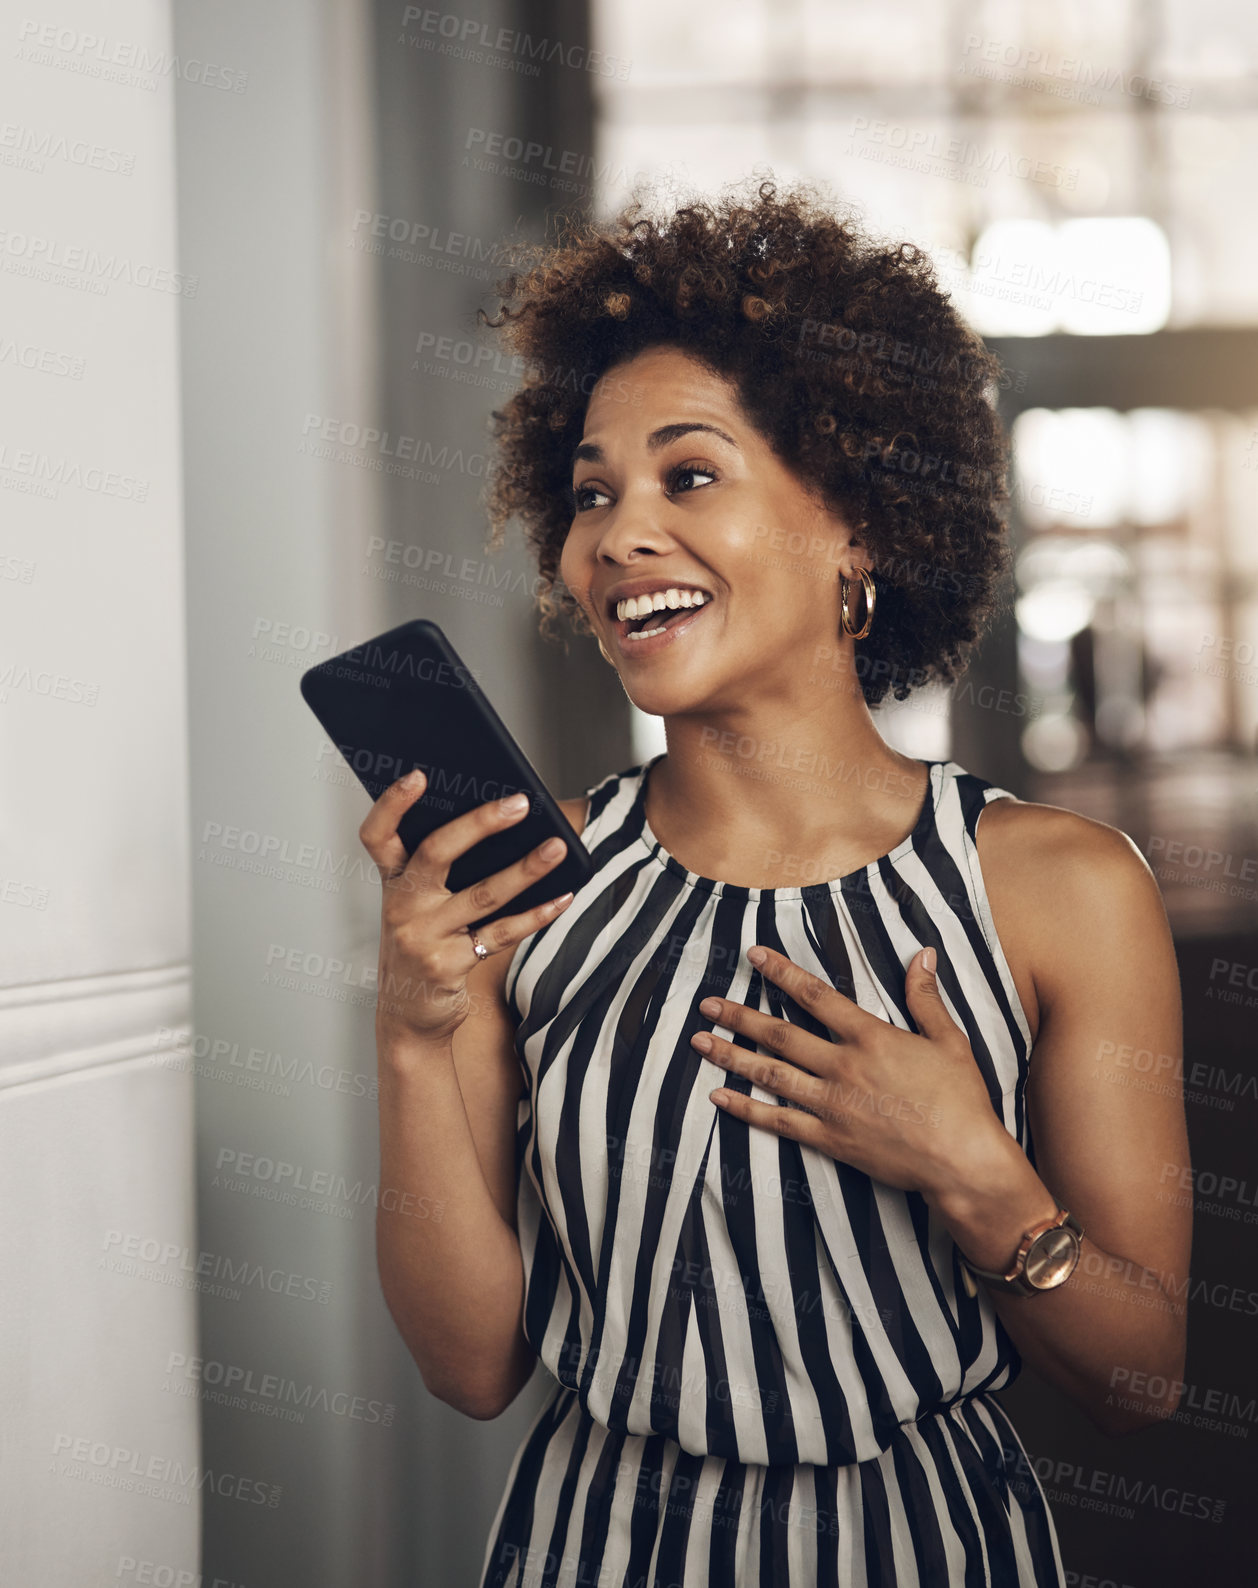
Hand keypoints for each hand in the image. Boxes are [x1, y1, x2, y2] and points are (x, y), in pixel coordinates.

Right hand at [358, 769, 574, 1044]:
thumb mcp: (416, 903)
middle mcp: (401, 905)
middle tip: (521, 803)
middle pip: (437, 853)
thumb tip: (502, 820)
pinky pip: (501, 933)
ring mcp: (423, 937)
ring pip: (482, 894)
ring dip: (525, 869)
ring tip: (558, 848)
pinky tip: (562, 897)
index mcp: (391, 880)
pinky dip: (536, 915)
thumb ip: (442, 868)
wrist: (408, 1015)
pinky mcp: (449, 966)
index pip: (378, 835)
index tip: (419, 776)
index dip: (393, 804)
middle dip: (480, 824)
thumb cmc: (420, 943)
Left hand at [691, 944, 1007, 1200]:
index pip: (815, 996)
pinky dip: (746, 1109)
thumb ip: (925, 997)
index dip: (782, 973)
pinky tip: (720, 1098)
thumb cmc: (961, 1100)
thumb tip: (922, 954)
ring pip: (770, 1075)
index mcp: (870, 1037)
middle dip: (739, 1017)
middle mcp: (843, 1067)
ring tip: (700, 1043)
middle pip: (779, 1035)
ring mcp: (832, 1105)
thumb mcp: (949, 1040)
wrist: (962, 1161)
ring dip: (731, 1057)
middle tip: (707, 1004)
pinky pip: (779, 1121)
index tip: (754, 956)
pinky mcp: (830, 1139)